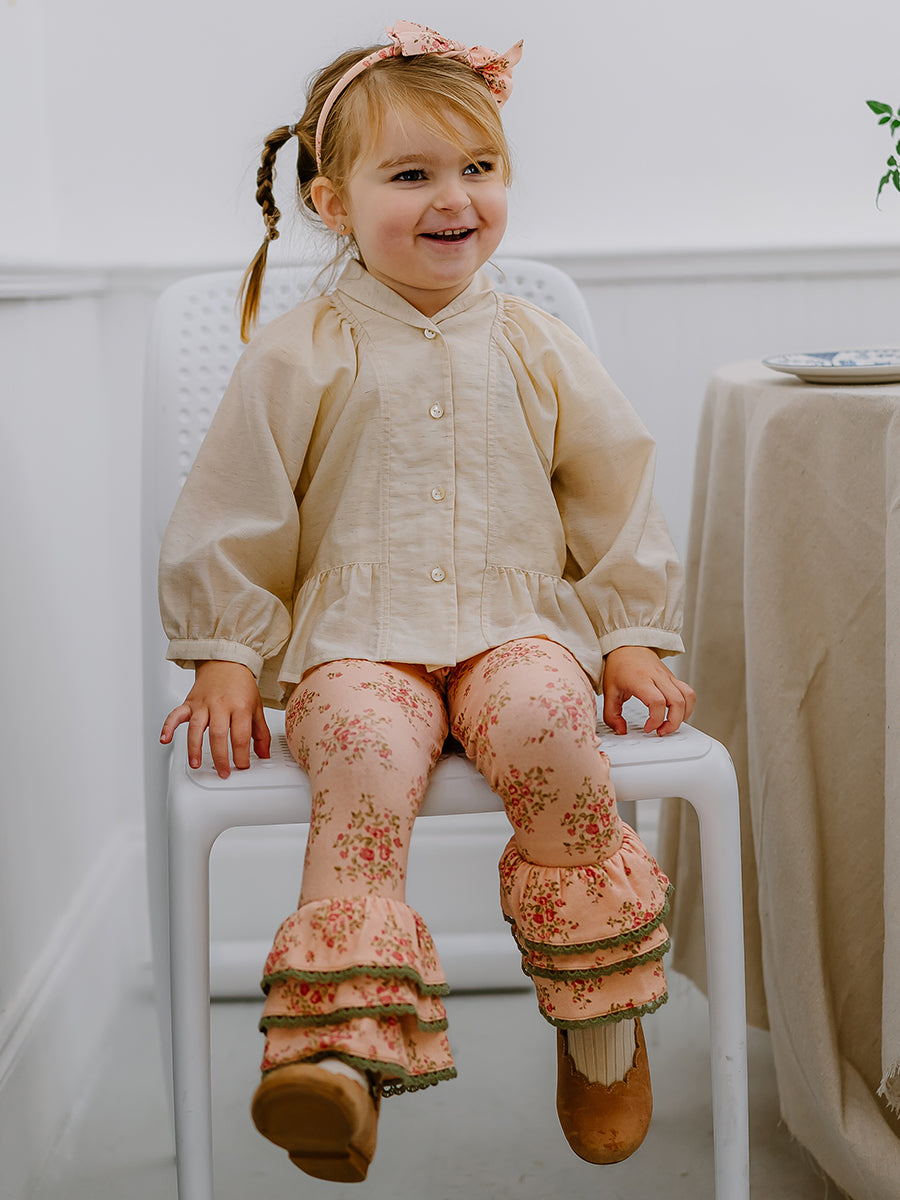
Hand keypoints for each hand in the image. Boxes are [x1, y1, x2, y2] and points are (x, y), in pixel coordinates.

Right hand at [159, 660, 270, 777]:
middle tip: (223, 772)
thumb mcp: (256, 707)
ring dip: (194, 748)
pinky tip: (165, 739)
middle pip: (218, 734)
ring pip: (196, 728)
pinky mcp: (189, 702)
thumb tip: (263, 754)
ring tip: (196, 764)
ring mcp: (203, 704)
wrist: (226, 661)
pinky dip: (168, 727)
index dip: (241, 755)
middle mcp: (220, 705)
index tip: (242, 767)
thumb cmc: (241, 685)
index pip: (240, 735)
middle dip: (220, 757)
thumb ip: (260, 733)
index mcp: (239, 707)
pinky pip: (176, 714)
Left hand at [602, 646, 695, 735]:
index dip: (655, 720)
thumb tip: (621, 730)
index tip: (647, 728)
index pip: (657, 702)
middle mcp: (658, 677)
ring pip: (687, 697)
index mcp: (641, 680)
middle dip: (673, 722)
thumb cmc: (619, 666)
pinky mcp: (674, 678)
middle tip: (660, 731)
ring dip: (684, 715)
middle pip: (677, 702)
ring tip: (670, 724)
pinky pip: (688, 692)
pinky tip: (677, 714)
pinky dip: (687, 706)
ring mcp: (668, 677)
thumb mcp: (609, 692)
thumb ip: (612, 715)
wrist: (627, 646)